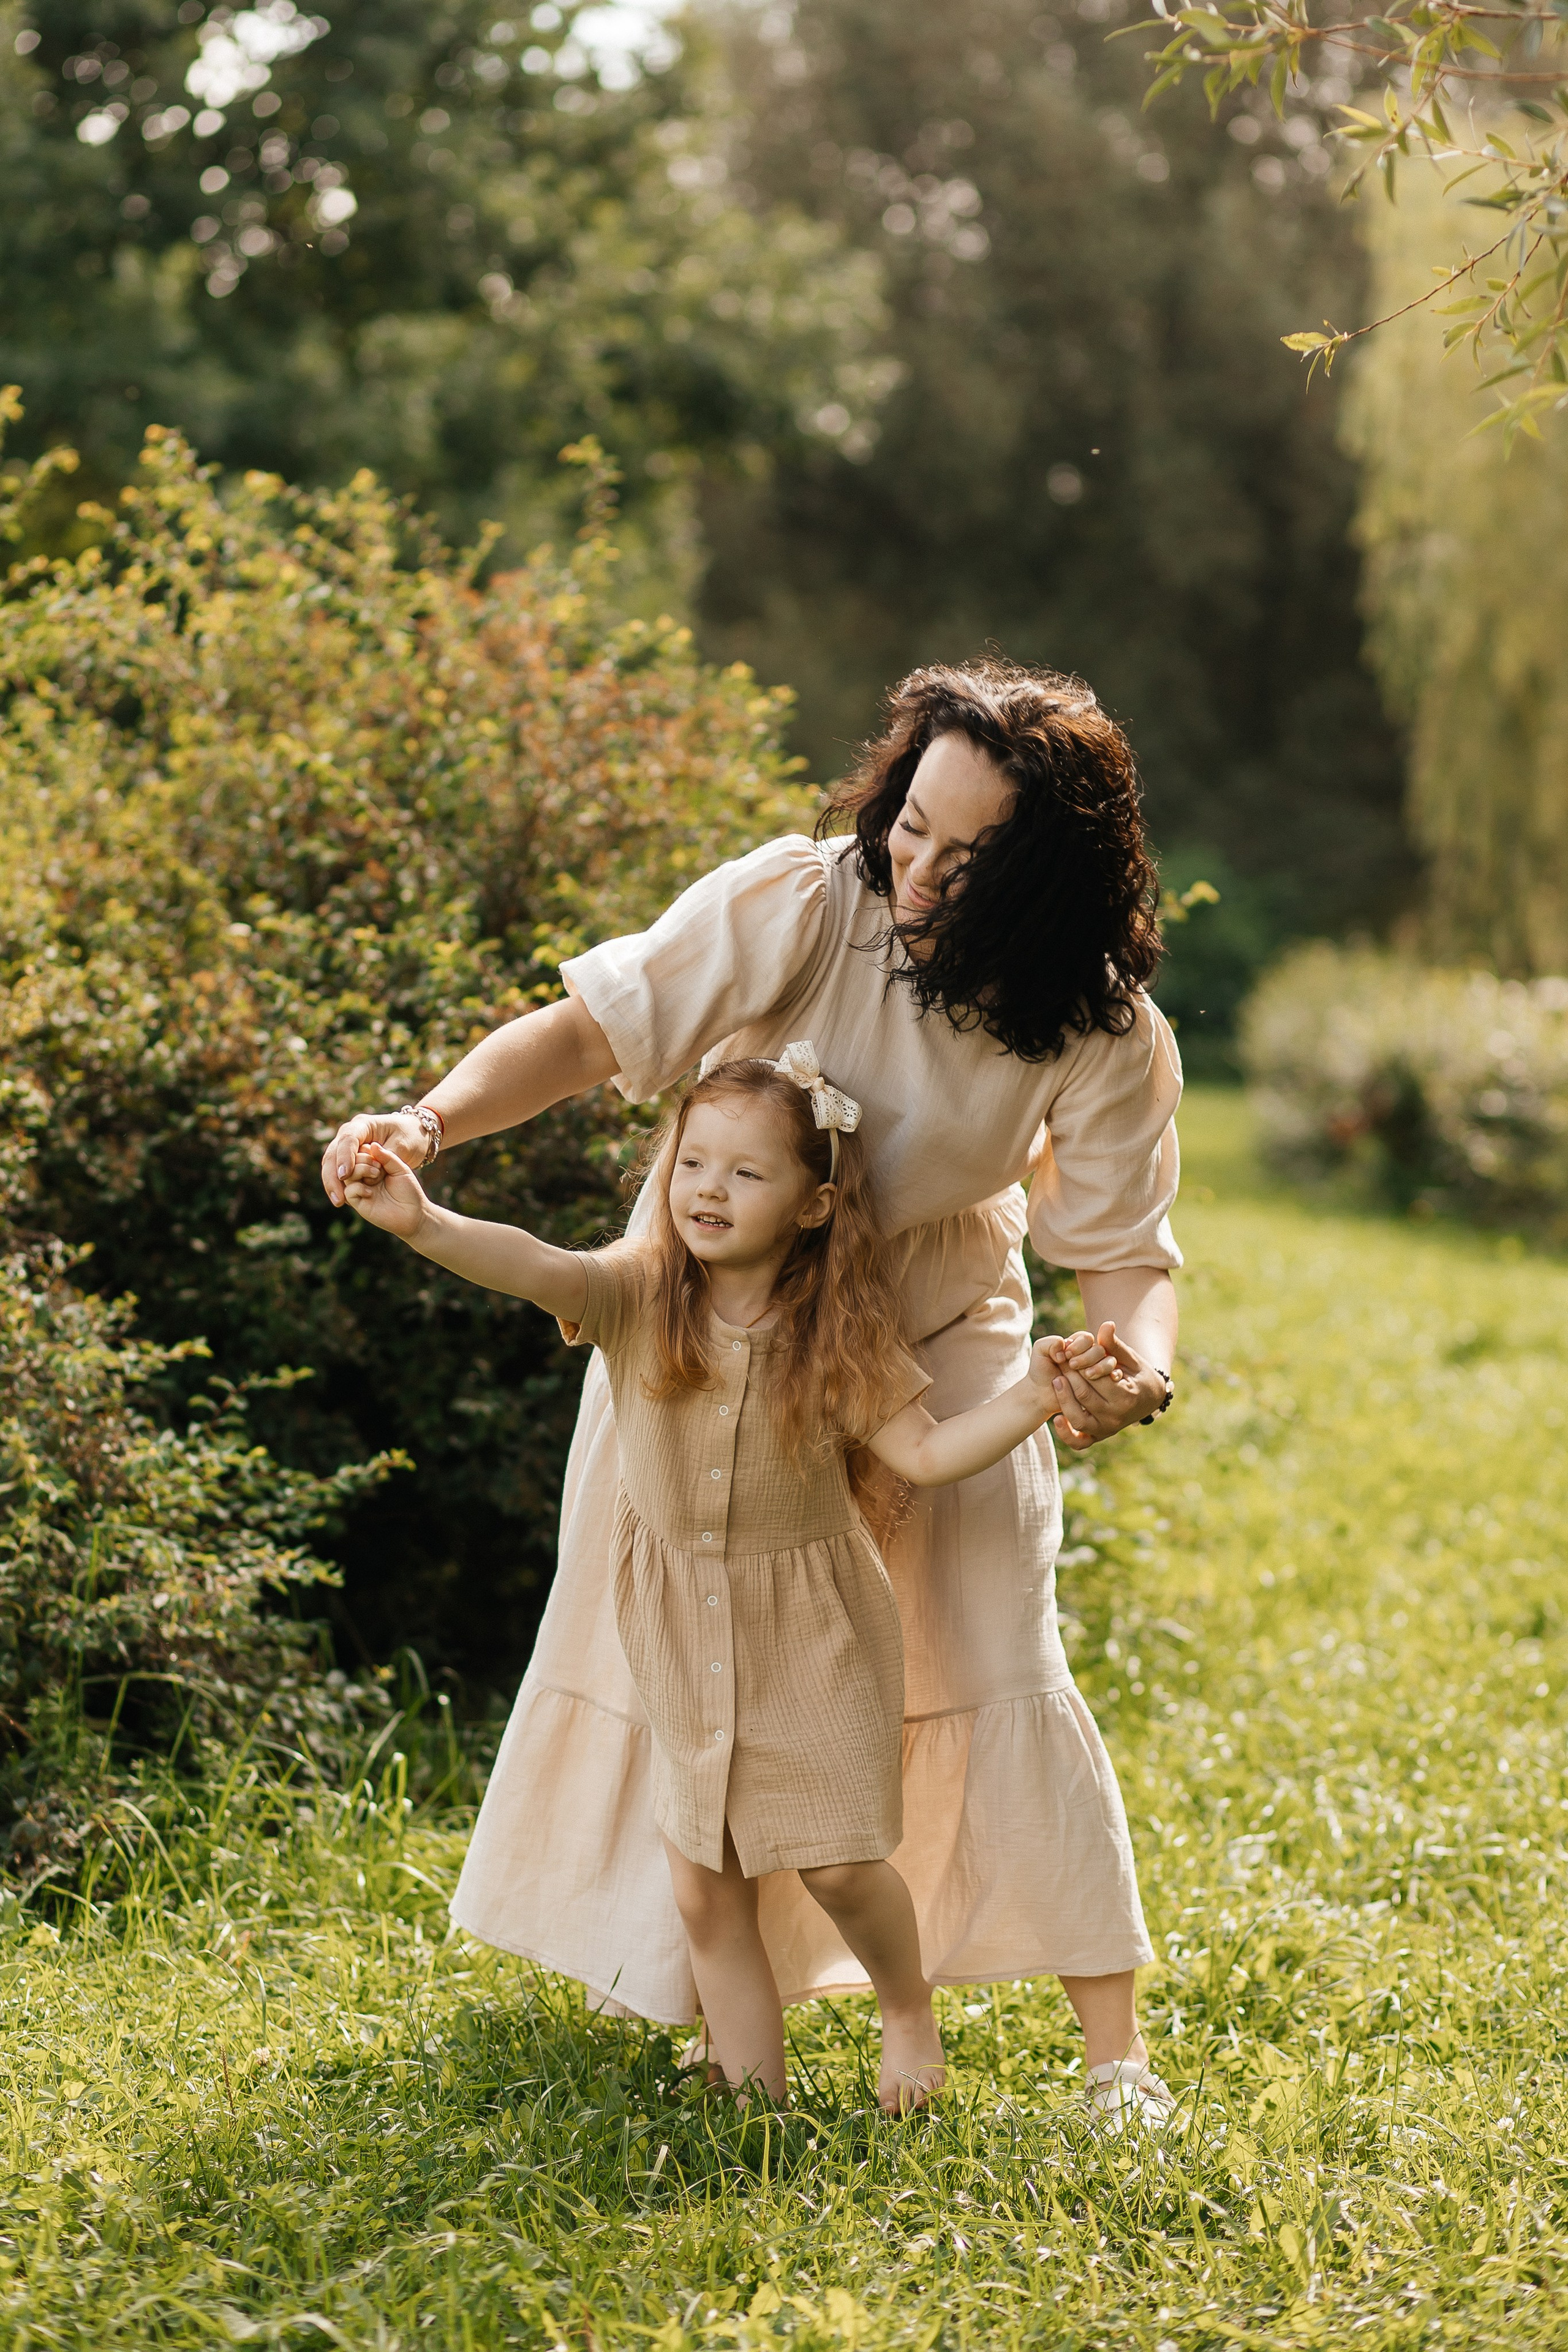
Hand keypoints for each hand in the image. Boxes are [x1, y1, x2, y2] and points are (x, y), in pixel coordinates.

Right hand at [321, 1110, 426, 1207]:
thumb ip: (389, 1153)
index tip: (345, 1174)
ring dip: (333, 1184)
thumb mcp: (405, 1146)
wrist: (418, 1142)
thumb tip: (371, 1150)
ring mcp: (349, 1153)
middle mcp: (351, 1138)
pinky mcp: (351, 1166)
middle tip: (339, 1195)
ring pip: (330, 1168)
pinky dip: (339, 1189)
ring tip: (340, 1201)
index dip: (345, 1156)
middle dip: (332, 1175)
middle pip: (332, 1155)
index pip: (348, 1138)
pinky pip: (339, 1178)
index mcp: (363, 1126)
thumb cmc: (411, 1139)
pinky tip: (343, 1200)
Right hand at [342, 1142, 428, 1240]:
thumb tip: (372, 1145)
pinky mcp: (357, 1201)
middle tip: (379, 1168)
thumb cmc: (408, 1189)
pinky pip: (348, 1190)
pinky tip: (371, 1192)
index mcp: (370, 1161)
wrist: (414, 1213)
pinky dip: (358, 1188)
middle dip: (363, 1159)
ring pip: (346, 1173)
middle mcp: (361, 1172)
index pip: (355, 1148)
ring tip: (377, 1174)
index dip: (363, 1149)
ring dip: (360, 1169)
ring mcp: (358, 1186)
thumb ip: (387, 1157)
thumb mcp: (400, 1168)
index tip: (379, 1156)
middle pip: (347, 1159)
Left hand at [1041, 1321, 1163, 1451]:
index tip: (1070, 1351)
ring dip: (1063, 1399)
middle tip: (1060, 1361)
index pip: (1096, 1378)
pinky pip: (1079, 1442)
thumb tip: (1105, 1325)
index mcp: (1126, 1395)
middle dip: (1069, 1376)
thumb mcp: (1130, 1358)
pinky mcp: (1099, 1436)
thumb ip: (1114, 1345)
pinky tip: (1056, 1418)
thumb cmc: (1138, 1374)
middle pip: (1084, 1396)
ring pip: (1078, 1418)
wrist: (1149, 1399)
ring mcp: (1107, 1429)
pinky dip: (1066, 1434)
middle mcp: (1117, 1416)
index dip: (1080, 1363)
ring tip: (1056, 1381)